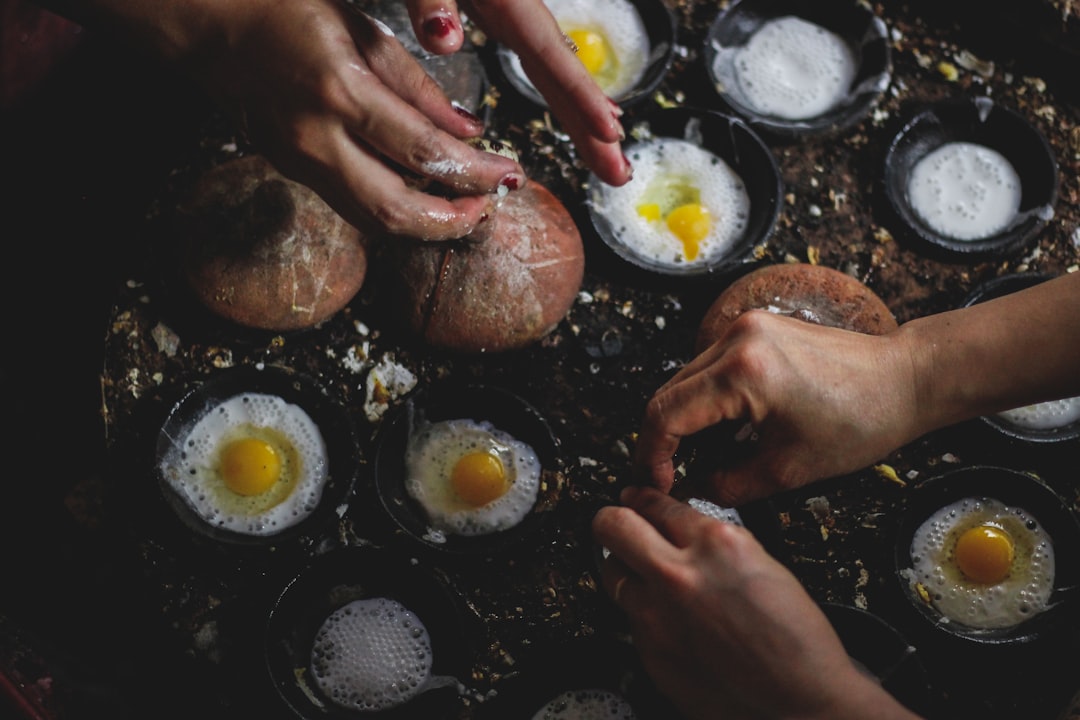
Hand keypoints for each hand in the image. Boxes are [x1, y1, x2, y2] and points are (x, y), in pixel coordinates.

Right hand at [182, 0, 531, 240]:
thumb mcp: (363, 31)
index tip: (510, 175)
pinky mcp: (293, 172)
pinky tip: (422, 193)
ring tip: (465, 207)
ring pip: (374, 223)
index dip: (475, 173)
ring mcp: (299, 163)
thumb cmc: (287, 12)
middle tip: (490, 207)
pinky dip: (395, 210)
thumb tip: (469, 132)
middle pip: (397, 213)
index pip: (424, 153)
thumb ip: (419, 88)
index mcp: (339, 91)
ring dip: (427, 225)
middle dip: (454, 221)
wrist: (211, 26)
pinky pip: (353, 206)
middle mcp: (316, 139)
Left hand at [444, 0, 630, 185]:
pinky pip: (543, 64)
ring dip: (584, 118)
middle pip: (563, 73)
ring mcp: (512, 11)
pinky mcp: (501, 11)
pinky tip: (576, 112)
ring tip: (609, 156)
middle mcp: (517, 7)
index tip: (610, 132)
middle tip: (619, 174)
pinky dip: (565, 94)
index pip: (549, 54)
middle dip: (593, 127)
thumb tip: (445, 39)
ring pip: (556, 72)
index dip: (580, 95)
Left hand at [592, 486, 921, 719]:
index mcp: (716, 545)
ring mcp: (658, 617)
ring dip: (625, 569)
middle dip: (612, 519)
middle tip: (615, 522)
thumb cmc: (794, 639)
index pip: (657, 503)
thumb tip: (680, 527)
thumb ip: (713, 542)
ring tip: (643, 574)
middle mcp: (679, 575)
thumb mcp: (761, 564)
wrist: (799, 703)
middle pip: (613, 526)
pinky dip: (645, 615)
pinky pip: (631, 620)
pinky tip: (671, 621)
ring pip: (612, 574)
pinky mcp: (650, 653)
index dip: (643, 498)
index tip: (634, 498)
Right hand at [633, 310, 920, 505]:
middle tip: (667, 476)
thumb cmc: (861, 422)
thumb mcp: (788, 470)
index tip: (656, 483)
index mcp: (743, 372)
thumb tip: (692, 490)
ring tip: (695, 458)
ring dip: (681, 419)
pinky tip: (719, 429)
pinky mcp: (754, 327)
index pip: (666, 414)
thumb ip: (728, 484)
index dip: (652, 456)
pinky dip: (703, 399)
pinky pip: (708, 366)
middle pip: (667, 392)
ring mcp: (744, 327)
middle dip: (661, 439)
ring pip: (684, 378)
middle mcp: (736, 338)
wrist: (904, 380)